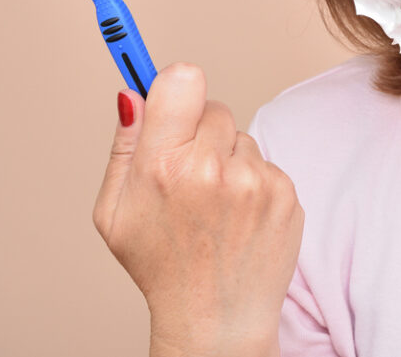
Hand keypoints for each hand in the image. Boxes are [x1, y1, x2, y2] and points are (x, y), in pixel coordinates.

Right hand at [93, 63, 302, 356]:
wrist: (217, 320)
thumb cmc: (160, 266)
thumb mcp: (114, 212)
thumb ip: (123, 145)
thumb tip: (131, 92)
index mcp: (163, 165)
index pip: (182, 79)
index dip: (175, 86)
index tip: (172, 98)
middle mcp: (212, 168)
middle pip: (213, 107)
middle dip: (200, 132)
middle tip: (187, 174)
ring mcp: (254, 181)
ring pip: (241, 137)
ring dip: (228, 159)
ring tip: (214, 206)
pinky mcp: (286, 193)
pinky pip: (266, 163)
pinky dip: (253, 183)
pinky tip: (238, 217)